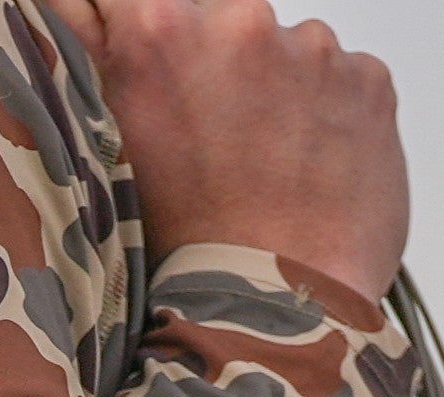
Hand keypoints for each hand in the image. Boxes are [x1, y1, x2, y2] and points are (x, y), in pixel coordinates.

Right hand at [46, 0, 410, 302]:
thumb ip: (92, 69)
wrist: (272, 319)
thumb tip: (75, 15)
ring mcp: (312, 48)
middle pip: (214, 21)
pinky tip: (301, 178)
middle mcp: (238, 20)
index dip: (131, 31)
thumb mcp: (104, 158)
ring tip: (258, 174)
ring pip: (281, 53)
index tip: (141, 68)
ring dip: (269, 95)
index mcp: (159, 30)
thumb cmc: (180, 256)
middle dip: (209, 69)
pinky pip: (339, 83)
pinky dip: (323, 120)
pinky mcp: (368, 81)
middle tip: (205, 149)